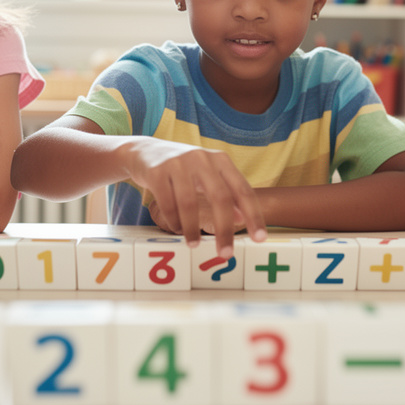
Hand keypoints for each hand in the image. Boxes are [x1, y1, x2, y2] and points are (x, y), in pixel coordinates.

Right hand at [124, 138, 265, 257]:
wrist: (144, 151)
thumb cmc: (183, 169)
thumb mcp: (207, 175)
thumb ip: (226, 193)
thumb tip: (243, 218)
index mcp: (220, 160)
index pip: (242, 189)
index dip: (254, 215)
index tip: (260, 238)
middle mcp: (202, 158)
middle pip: (220, 197)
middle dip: (224, 229)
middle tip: (226, 253)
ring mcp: (178, 163)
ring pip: (190, 203)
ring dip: (192, 229)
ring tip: (194, 245)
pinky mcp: (157, 171)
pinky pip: (168, 203)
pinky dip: (174, 221)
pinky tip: (177, 229)